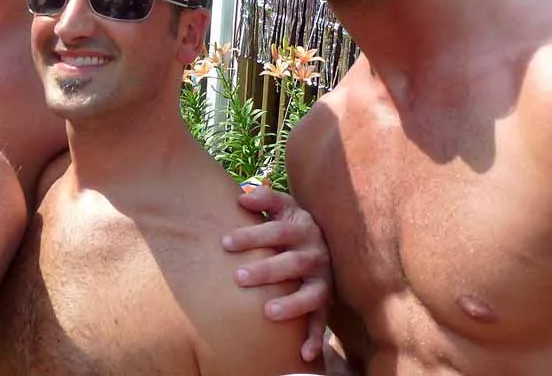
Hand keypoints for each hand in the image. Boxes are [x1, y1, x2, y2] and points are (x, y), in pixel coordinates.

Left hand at [223, 186, 331, 361]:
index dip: (252, 235)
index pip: (277, 230)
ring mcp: (323, 279)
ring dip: (292, 304)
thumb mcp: (284, 207)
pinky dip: (315, 338)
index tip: (224, 242)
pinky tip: (304, 354)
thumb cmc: (292, 224)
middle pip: (291, 263)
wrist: (327, 242)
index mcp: (302, 228)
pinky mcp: (327, 301)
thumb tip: (241, 197)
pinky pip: (322, 321)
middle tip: (238, 277)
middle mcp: (316, 254)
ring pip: (311, 294)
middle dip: (266, 270)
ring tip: (268, 312)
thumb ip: (265, 199)